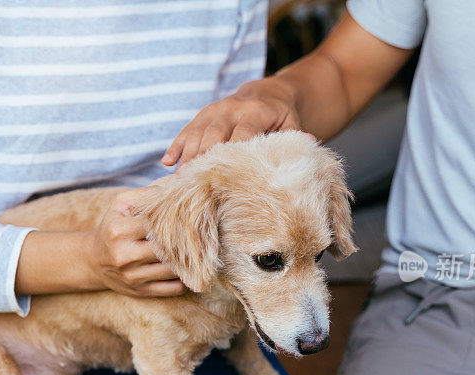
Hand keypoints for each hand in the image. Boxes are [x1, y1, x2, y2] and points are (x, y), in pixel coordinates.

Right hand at [86, 189, 186, 296]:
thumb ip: (145, 194)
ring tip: (193, 251)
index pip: (156, 225)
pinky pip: (173, 289)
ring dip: (187, 261)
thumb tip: (174, 191)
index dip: (175, 221)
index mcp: (119, 231)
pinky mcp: (141, 292)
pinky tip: (184, 269)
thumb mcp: (120, 205)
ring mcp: (133, 277)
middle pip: (166, 249)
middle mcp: (124, 255)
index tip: (185, 218)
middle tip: (197, 235)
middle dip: (184, 242)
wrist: (94, 261)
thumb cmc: (112, 228)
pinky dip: (184, 280)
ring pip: (173, 270)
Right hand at [161, 77, 300, 167]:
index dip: (231, 155)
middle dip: (202, 158)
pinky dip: (177, 146)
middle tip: (193, 182)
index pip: (241, 134)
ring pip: (197, 133)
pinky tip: (168, 163)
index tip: (223, 177)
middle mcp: (232, 108)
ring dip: (187, 156)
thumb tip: (306, 144)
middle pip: (213, 135)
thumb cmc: (282, 117)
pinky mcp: (203, 115)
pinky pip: (187, 130)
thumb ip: (294, 138)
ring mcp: (215, 110)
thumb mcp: (292, 125)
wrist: (269, 92)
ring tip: (179, 180)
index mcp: (256, 112)